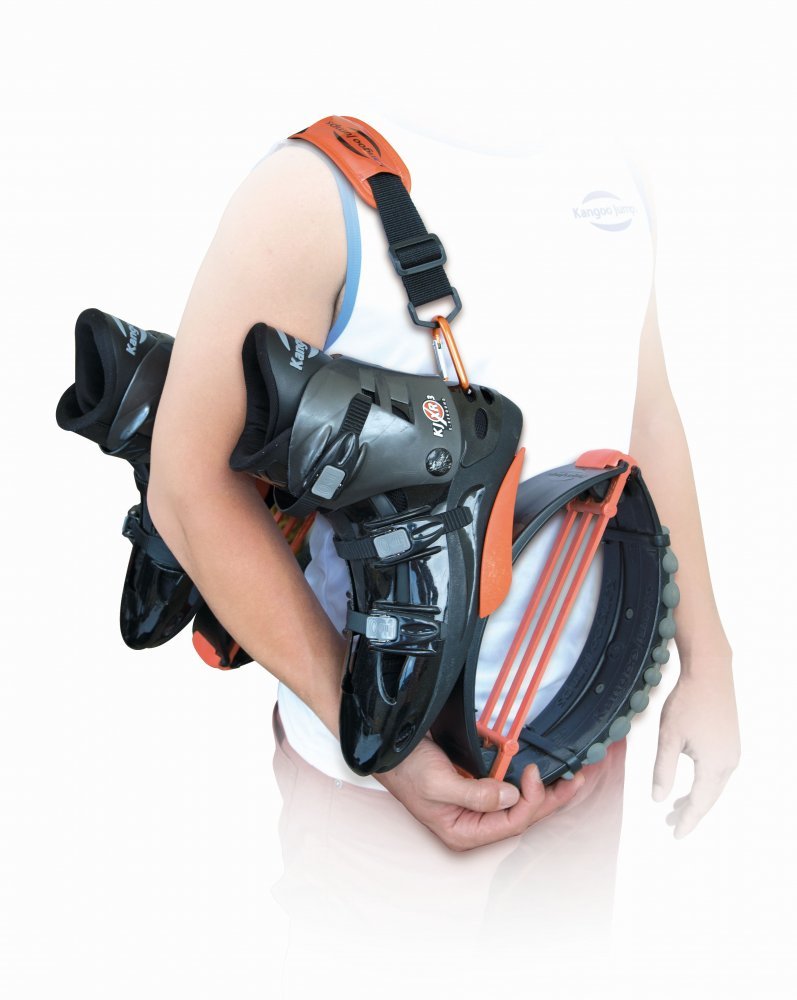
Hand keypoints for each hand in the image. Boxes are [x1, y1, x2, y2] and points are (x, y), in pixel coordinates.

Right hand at [375, 734, 585, 851]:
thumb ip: (477, 794)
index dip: (529, 799)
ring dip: (544, 791)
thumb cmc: (407, 769)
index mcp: (464, 831)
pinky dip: (525, 779)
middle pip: (522, 815)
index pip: (511, 823)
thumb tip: (511, 796)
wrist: (391, 747)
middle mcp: (474, 822)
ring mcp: (477, 805)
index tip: (531, 772)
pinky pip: (510, 788)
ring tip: (570, 779)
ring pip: (520, 803)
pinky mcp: (477, 786)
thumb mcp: (439, 784)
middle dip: (549, 798)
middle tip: (576, 780)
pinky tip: (540, 771)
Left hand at [652, 647, 740, 837]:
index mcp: (714, 764)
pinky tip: (690, 785)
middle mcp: (729, 762)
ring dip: (697, 798)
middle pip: (710, 797)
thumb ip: (663, 770)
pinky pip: (718, 772)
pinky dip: (704, 784)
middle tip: (670, 825)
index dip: (687, 820)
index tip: (675, 835)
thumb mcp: (668, 738)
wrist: (710, 673)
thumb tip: (658, 799)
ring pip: (714, 785)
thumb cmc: (686, 703)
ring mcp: (733, 752)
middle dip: (690, 813)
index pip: (700, 802)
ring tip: (675, 809)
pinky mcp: (730, 742)